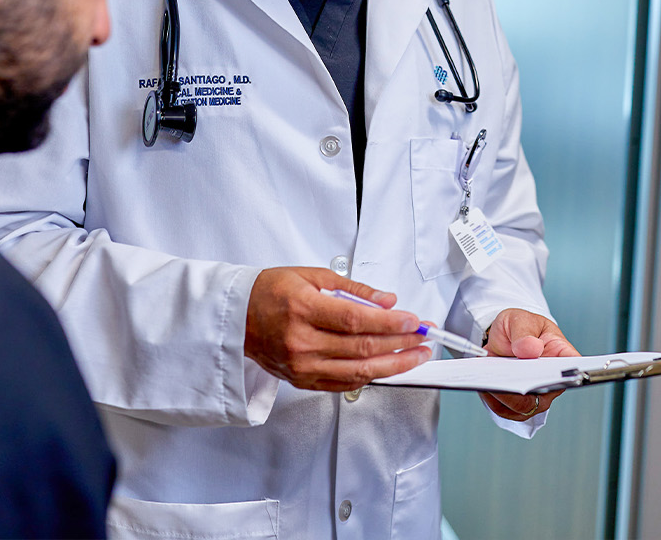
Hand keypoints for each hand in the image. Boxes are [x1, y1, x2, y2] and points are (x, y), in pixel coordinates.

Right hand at [244, 267, 429, 390]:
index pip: (357, 320)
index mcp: (303, 310)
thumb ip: (353, 289)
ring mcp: (302, 366)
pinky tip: (388, 367)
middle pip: (362, 347)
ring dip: (394, 365)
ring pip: (358, 371)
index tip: (414, 320)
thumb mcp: (311, 276)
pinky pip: (343, 383)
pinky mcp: (302, 381)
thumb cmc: (270, 291)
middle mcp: (302, 342)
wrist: (236, 317)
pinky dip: (370, 376)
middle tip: (424, 337)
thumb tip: (386, 300)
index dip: (390, 323)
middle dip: (400, 343)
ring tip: (416, 356)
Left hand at [478, 308, 579, 420]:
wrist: (502, 339)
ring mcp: (535, 396)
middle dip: (526, 388)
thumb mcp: (519, 319)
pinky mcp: (515, 405)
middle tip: (510, 379)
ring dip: (505, 396)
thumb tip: (531, 349)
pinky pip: (504, 409)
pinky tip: (483, 385)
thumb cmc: (519, 327)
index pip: (575, 368)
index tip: (558, 374)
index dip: (571, 374)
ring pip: (523, 406)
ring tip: (491, 382)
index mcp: (562, 356)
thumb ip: (524, 331)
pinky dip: (492, 399)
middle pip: (545, 393)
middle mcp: (552, 381)